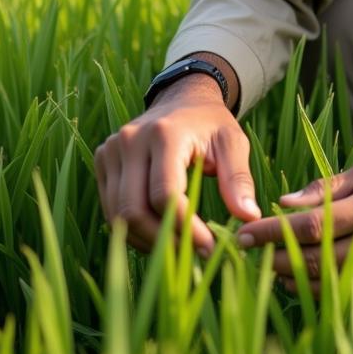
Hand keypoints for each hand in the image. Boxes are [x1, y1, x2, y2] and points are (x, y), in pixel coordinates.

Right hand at [93, 73, 260, 255]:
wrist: (182, 99)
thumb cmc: (211, 125)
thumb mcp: (233, 144)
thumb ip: (239, 179)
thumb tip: (249, 217)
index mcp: (164, 134)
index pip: (165, 194)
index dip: (185, 228)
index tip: (209, 246)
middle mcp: (131, 140)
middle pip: (134, 209)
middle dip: (163, 241)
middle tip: (193, 254)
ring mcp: (111, 150)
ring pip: (118, 215)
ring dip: (148, 240)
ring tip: (180, 247)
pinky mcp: (103, 161)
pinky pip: (111, 208)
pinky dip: (133, 229)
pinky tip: (161, 234)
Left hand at [236, 158, 352, 299]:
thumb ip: (327, 187)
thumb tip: (284, 202)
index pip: (312, 225)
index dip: (273, 232)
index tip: (245, 232)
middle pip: (316, 259)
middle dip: (276, 258)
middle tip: (247, 253)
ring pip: (332, 283)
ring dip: (295, 280)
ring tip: (270, 269)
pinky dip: (325, 289)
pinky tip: (304, 280)